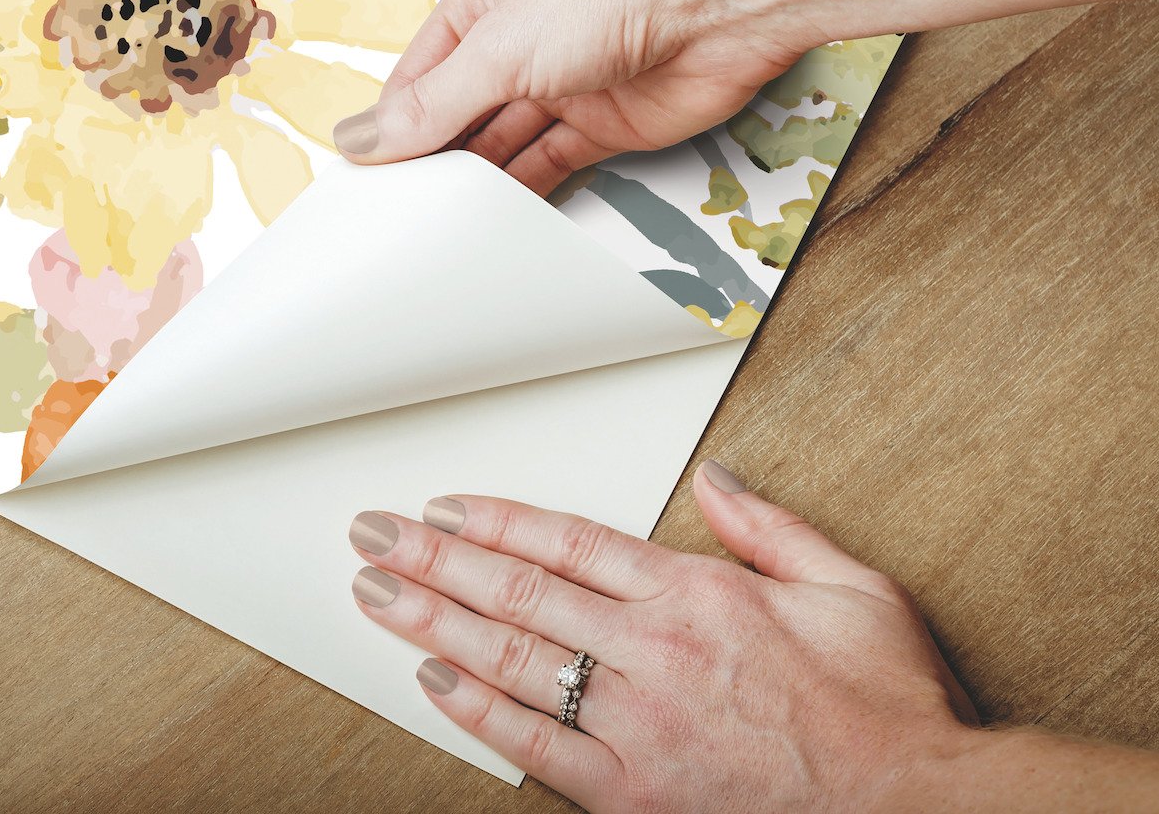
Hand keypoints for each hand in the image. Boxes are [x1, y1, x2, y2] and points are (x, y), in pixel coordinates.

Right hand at [333, 0, 822, 195]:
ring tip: (435, 228)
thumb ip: (432, 105)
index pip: (418, 75)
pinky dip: (526, 193)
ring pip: (505, 143)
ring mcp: (565, 83)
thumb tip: (358, 138)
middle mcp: (520, 40)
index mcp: (482, 1)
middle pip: (460, 112)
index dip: (390, 125)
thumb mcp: (498, 49)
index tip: (360, 179)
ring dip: (477, 181)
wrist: (722, 1)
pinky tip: (496, 222)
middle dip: (432, 158)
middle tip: (394, 214)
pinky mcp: (609, 124)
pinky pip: (553, 164)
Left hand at [347, 463, 980, 811]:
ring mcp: (641, 728)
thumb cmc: (889, 709)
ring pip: (512, 662)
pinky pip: (538, 750)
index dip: (494, 521)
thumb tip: (714, 478)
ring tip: (376, 595)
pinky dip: (480, 715)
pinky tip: (434, 683)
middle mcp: (655, 654)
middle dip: (433, 561)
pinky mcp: (639, 797)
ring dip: (432, 624)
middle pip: (519, 593)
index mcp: (696, 595)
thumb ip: (769, 526)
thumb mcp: (850, 587)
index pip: (567, 541)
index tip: (442, 507)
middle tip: (372, 537)